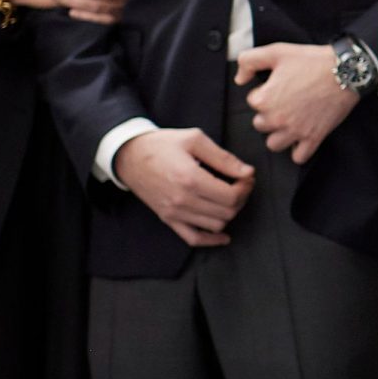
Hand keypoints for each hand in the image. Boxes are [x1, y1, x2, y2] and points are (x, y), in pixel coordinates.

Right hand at [116, 127, 255, 245]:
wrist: (129, 156)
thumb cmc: (163, 144)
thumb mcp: (195, 139)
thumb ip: (223, 157)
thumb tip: (247, 172)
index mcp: (190, 178)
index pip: (232, 196)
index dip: (246, 187)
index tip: (246, 176)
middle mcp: (182, 200)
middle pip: (227, 212)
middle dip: (240, 198)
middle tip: (240, 184)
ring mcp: (174, 213)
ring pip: (215, 225)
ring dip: (229, 213)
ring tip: (228, 197)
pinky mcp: (167, 219)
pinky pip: (193, 239)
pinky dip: (211, 239)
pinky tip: (223, 234)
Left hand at [233, 43, 358, 163]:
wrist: (347, 71)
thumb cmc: (313, 61)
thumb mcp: (277, 51)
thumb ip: (249, 61)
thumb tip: (239, 79)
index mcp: (265, 99)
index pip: (252, 102)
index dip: (264, 92)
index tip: (278, 86)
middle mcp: (277, 119)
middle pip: (260, 125)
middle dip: (270, 115)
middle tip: (286, 102)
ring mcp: (295, 131)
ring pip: (274, 144)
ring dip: (280, 135)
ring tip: (290, 121)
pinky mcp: (313, 137)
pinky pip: (298, 157)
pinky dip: (299, 150)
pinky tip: (302, 137)